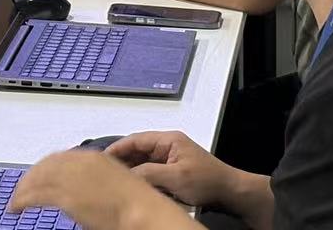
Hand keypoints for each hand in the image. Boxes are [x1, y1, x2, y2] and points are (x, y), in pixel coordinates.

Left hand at [6, 150, 167, 229]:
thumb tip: (82, 187)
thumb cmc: (137, 204)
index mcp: (93, 156)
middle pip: (45, 166)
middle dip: (31, 177)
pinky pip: (36, 196)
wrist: (143, 212)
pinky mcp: (67, 197)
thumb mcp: (114, 181)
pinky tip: (17, 207)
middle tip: (22, 189)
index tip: (36, 177)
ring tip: (16, 202)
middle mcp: (79, 163)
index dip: (43, 168)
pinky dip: (23, 200)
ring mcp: (72, 179)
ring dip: (23, 190)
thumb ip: (95, 179)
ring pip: (37, 180)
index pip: (58, 157)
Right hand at [107, 131, 235, 208]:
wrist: (231, 193)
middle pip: (138, 150)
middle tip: (106, 172)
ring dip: (132, 170)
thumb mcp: (175, 177)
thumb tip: (126, 175)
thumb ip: (149, 173)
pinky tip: (134, 187)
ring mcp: (171, 159)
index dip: (117, 148)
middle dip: (122, 160)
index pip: (136, 140)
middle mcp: (168, 146)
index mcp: (168, 140)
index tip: (102, 159)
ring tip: (115, 181)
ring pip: (144, 162)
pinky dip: (142, 178)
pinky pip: (152, 173)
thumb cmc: (206, 181)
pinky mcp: (174, 172)